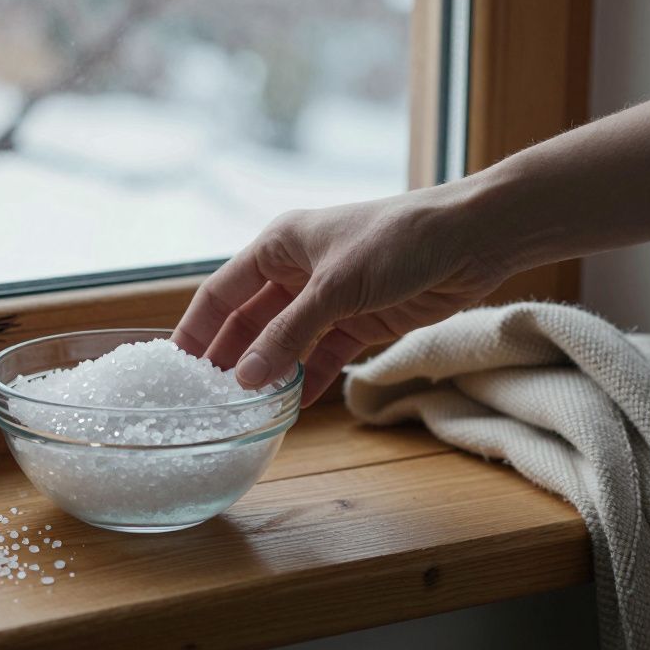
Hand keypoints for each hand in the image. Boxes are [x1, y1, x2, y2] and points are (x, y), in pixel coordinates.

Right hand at [172, 193, 505, 405]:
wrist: (474, 238)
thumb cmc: (400, 240)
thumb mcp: (336, 287)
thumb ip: (289, 335)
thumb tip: (246, 378)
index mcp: (278, 246)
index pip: (221, 293)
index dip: (196, 329)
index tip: (175, 368)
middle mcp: (296, 272)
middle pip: (248, 322)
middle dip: (229, 358)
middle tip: (204, 399)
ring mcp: (328, 299)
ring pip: (283, 343)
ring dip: (267, 373)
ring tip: (242, 411)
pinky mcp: (359, 322)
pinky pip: (321, 357)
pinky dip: (307, 380)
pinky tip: (291, 406)